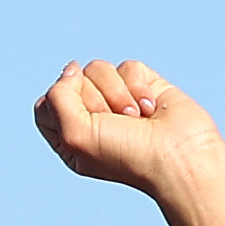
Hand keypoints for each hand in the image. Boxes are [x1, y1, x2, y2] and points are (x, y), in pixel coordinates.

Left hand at [32, 58, 224, 225]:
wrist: (178, 158)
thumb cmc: (127, 157)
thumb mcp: (73, 133)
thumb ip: (57, 95)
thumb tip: (72, 67)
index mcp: (70, 136)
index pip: (47, 103)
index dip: (61, 106)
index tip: (83, 125)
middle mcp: (92, 117)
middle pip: (71, 82)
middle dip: (93, 100)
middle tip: (115, 124)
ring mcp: (118, 100)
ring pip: (97, 68)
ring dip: (117, 94)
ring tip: (136, 118)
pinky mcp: (144, 86)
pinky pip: (128, 67)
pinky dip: (139, 87)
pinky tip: (151, 110)